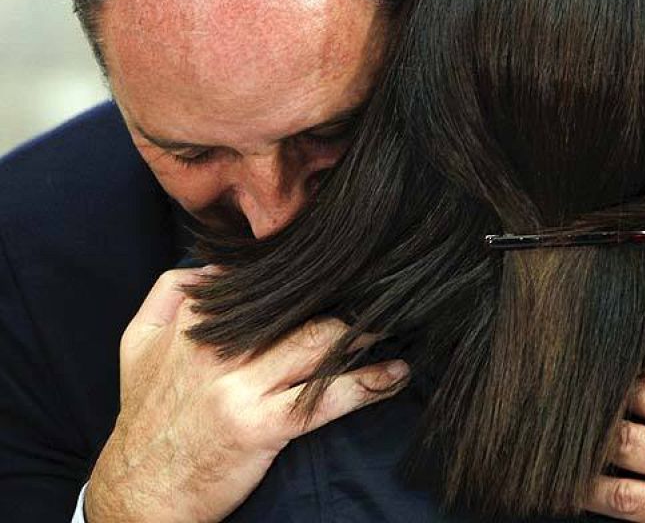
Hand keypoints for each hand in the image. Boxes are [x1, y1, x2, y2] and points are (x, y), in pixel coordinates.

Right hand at [84, 268, 408, 522]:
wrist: (140, 491)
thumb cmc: (147, 412)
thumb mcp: (138, 342)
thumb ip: (169, 292)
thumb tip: (215, 264)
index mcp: (195, 318)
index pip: (262, 278)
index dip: (306, 272)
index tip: (340, 267)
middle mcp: (221, 345)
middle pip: (298, 304)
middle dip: (342, 295)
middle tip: (381, 288)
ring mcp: (243, 385)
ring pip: (317, 340)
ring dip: (364, 331)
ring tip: (392, 323)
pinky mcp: (264, 425)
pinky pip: (327, 397)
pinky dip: (369, 383)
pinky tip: (396, 374)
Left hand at [586, 354, 644, 521]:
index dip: (644, 343)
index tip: (622, 338)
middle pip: (638, 389)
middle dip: (614, 381)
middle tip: (588, 372)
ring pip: (624, 440)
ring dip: (595, 427)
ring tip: (572, 415)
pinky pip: (629, 499)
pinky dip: (594, 488)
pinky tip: (573, 474)